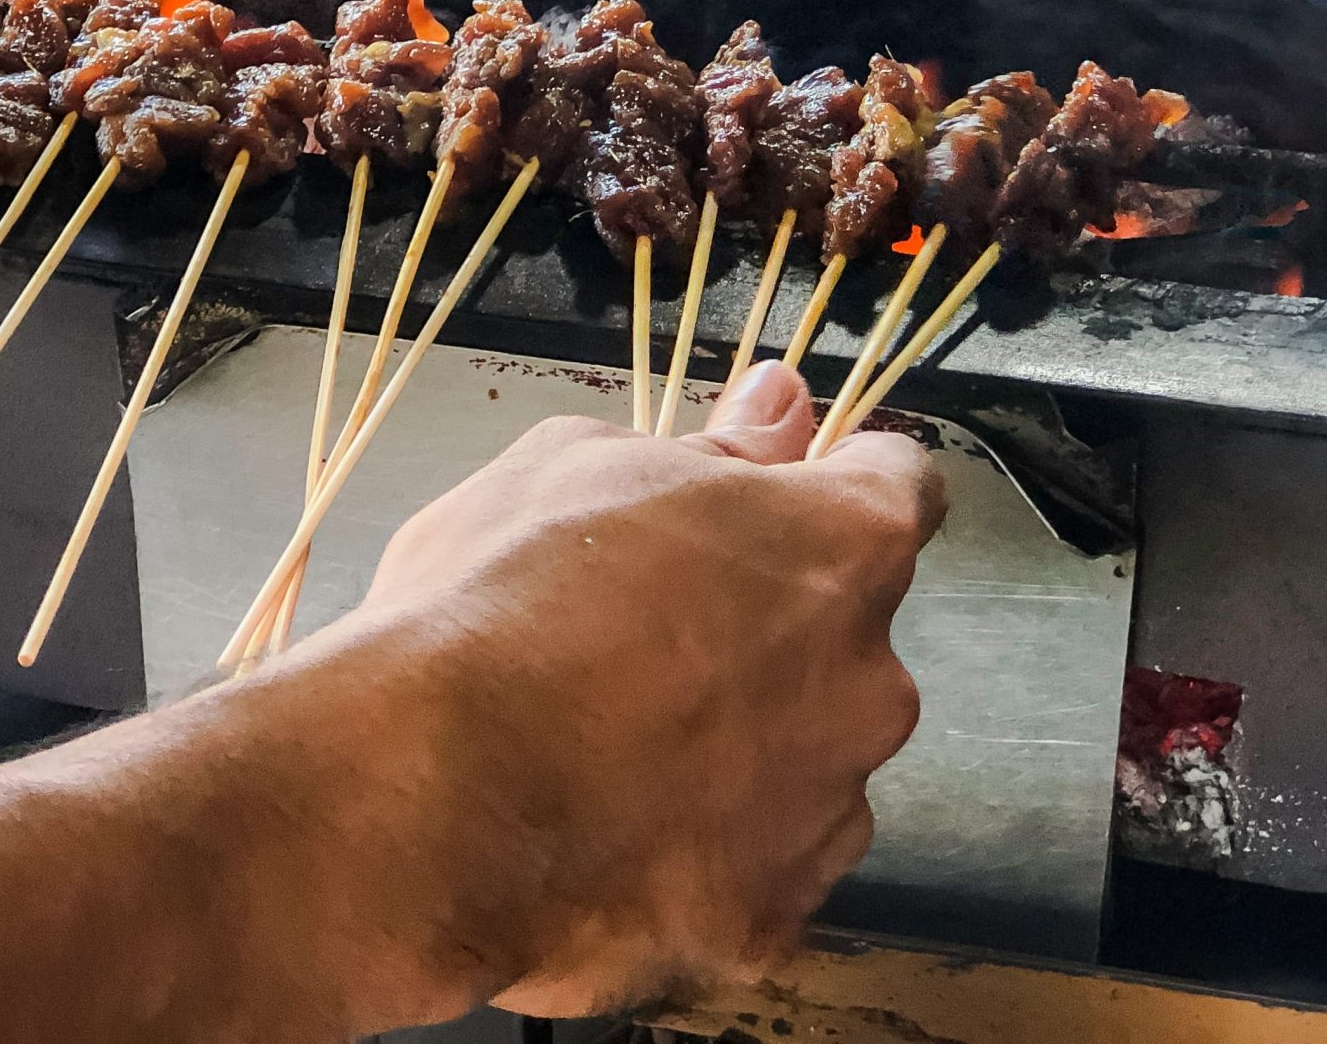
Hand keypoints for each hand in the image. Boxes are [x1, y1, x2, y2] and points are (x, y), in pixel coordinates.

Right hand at [353, 363, 945, 1016]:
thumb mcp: (579, 463)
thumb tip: (782, 403)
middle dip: (771, 635)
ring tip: (606, 753)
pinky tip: (605, 838)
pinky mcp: (768, 925)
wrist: (429, 797)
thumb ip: (712, 442)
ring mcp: (827, 816)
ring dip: (741, 752)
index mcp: (842, 547)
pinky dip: (698, 859)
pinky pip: (752, 876)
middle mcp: (871, 683)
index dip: (833, 483)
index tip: (774, 496)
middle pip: (847, 642)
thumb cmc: (499, 598)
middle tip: (644, 637)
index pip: (897, 488)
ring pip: (805, 766)